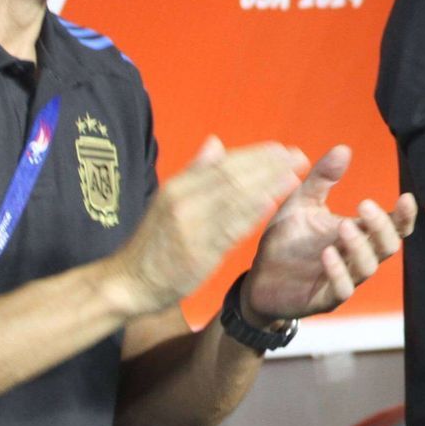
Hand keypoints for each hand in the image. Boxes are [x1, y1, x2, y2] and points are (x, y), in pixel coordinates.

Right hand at [107, 139, 305, 315]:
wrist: (126, 283)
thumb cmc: (153, 243)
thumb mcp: (167, 201)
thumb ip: (194, 173)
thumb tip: (215, 142)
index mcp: (177, 187)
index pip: (223, 164)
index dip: (255, 154)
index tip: (281, 148)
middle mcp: (183, 202)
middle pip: (232, 177)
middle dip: (268, 165)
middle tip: (297, 157)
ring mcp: (190, 227)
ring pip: (234, 199)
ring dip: (268, 185)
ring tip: (294, 175)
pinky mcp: (197, 253)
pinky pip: (230, 229)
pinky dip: (252, 214)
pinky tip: (272, 203)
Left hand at [243, 145, 418, 321]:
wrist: (259, 279)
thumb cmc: (287, 241)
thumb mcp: (302, 203)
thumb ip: (322, 179)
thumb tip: (344, 148)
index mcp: (358, 233)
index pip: (394, 226)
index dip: (404, 215)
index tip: (405, 197)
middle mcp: (357, 256)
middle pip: (389, 245)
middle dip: (382, 226)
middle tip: (364, 206)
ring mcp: (344, 278)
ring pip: (369, 266)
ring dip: (360, 245)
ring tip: (342, 226)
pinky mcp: (325, 298)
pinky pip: (343, 289)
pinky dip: (338, 271)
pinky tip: (327, 254)